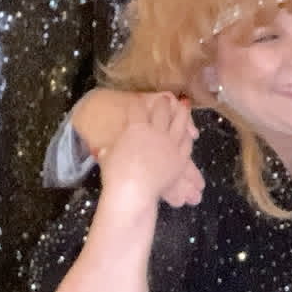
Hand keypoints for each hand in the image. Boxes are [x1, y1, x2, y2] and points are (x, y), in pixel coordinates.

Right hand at [98, 97, 202, 211]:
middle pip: (162, 110)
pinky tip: (189, 134)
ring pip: (180, 122)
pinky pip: (187, 142)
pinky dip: (187, 136)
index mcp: (136, 127)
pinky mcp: (180, 158)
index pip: (138, 108)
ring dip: (182, 113)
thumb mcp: (107, 157)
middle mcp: (156, 131)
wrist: (134, 192)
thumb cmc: (116, 175)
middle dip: (163, 103)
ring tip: (184, 107)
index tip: (138, 101)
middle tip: (165, 100)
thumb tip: (102, 150)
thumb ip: (109, 150)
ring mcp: (170, 143)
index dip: (138, 103)